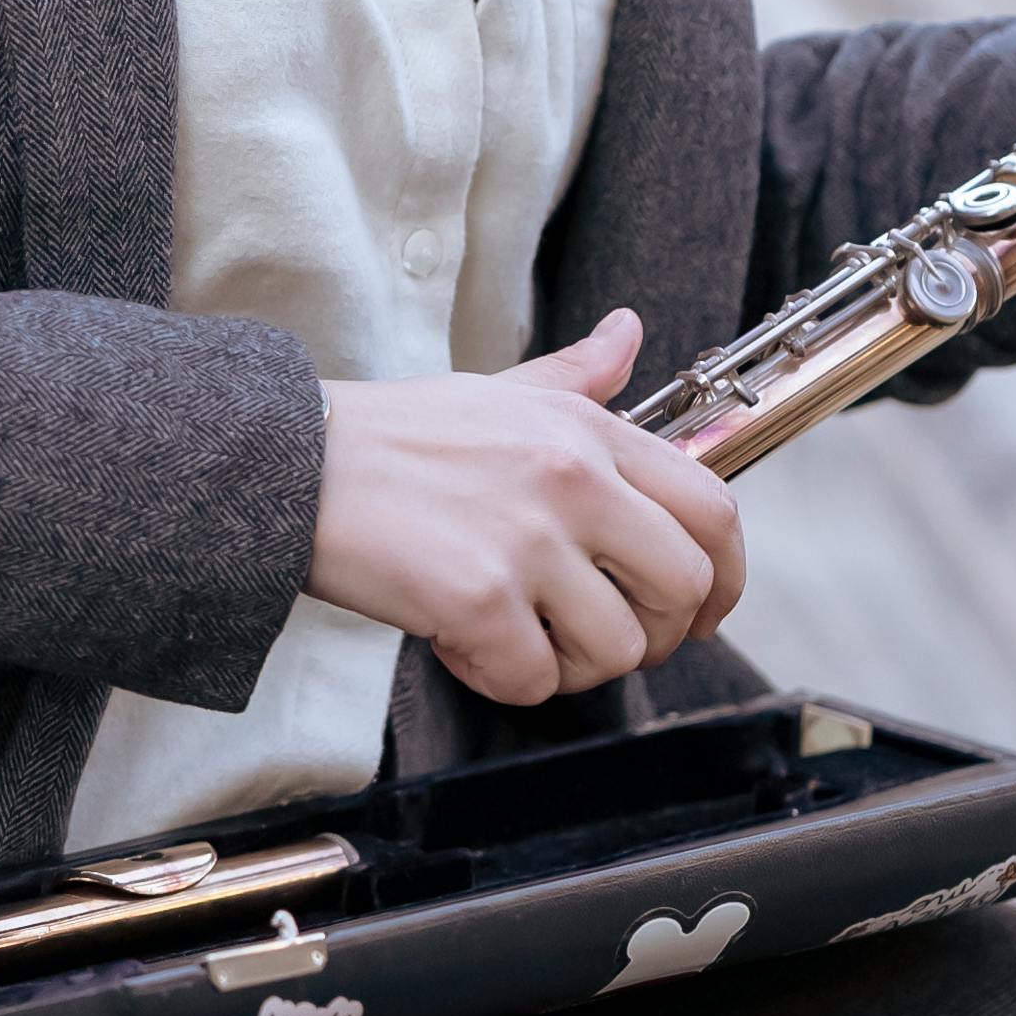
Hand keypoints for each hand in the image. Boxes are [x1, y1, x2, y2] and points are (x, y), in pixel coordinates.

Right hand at [307, 305, 748, 707]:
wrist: (290, 465)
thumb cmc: (388, 437)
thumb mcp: (495, 389)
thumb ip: (575, 376)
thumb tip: (628, 333)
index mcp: (585, 431)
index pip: (711, 506)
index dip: (725, 574)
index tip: (704, 608)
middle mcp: (570, 479)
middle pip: (684, 586)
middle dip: (657, 633)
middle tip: (604, 639)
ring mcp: (528, 539)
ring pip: (617, 648)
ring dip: (573, 666)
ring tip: (519, 639)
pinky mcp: (478, 598)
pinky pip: (534, 680)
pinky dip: (504, 681)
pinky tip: (464, 647)